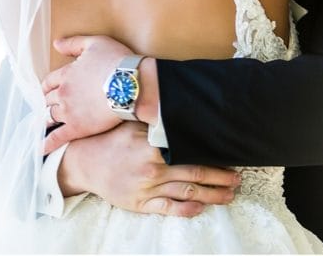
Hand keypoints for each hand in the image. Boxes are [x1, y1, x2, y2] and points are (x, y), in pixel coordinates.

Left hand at [42, 35, 153, 152]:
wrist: (131, 85)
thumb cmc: (117, 61)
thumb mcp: (95, 43)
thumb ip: (74, 43)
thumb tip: (56, 44)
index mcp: (66, 73)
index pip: (49, 81)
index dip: (47, 86)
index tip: (47, 90)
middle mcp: (63, 93)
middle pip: (48, 99)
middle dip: (47, 102)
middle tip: (47, 107)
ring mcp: (68, 111)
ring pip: (50, 116)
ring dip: (46, 119)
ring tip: (43, 124)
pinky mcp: (77, 128)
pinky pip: (57, 137)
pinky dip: (46, 144)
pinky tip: (40, 149)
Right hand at [58, 122, 240, 216]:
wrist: (83, 162)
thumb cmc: (110, 139)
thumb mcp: (132, 124)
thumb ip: (156, 123)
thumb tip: (181, 112)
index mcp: (152, 145)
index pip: (190, 149)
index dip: (212, 153)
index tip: (230, 153)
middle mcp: (152, 168)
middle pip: (195, 172)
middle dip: (220, 176)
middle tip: (238, 177)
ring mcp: (147, 188)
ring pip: (187, 192)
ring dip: (212, 194)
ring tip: (229, 194)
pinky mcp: (140, 204)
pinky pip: (168, 209)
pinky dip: (187, 209)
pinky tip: (201, 207)